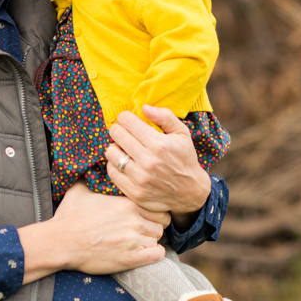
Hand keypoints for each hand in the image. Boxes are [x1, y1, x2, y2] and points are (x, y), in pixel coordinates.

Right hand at [18, 181, 168, 281]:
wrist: (61, 242)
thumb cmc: (69, 216)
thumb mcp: (80, 189)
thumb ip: (91, 177)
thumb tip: (91, 165)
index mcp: (127, 202)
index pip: (156, 204)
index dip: (153, 210)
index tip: (145, 214)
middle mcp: (134, 220)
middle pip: (162, 221)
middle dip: (155, 224)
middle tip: (145, 228)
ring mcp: (133, 240)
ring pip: (159, 238)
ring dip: (151, 239)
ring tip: (140, 241)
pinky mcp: (130, 258)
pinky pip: (157, 255)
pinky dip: (154, 254)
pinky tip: (144, 253)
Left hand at [105, 105, 210, 221]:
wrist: (190, 192)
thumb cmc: (185, 158)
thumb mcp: (182, 133)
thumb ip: (165, 116)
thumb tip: (144, 107)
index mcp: (159, 144)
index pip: (127, 122)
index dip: (125, 117)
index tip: (128, 120)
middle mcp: (148, 161)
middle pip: (117, 134)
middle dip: (118, 129)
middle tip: (123, 131)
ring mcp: (140, 178)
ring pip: (111, 152)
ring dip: (115, 147)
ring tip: (124, 148)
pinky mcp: (134, 192)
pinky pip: (112, 171)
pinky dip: (114, 164)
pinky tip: (123, 162)